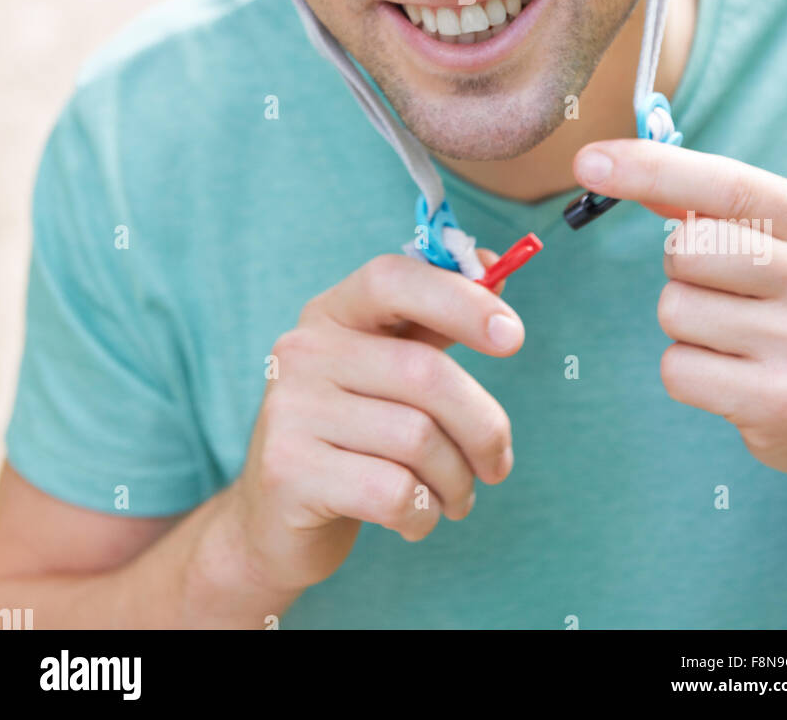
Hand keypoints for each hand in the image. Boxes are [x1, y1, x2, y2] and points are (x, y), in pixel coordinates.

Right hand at [228, 249, 522, 596]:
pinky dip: (424, 514)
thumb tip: (494, 266)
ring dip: (457, 482)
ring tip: (455, 498)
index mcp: (332, 313)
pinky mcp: (288, 471)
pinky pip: (394, 492)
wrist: (273, 520)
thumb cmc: (353, 435)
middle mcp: (302, 350)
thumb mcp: (388, 369)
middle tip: (498, 465)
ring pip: (417, 439)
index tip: (513, 336)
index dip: (460, 300)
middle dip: (483, 427)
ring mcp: (290, 409)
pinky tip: (416, 519)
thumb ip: (437, 320)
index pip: (394, 280)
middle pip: (424, 373)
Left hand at [574, 140, 786, 489]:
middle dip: (683, 270)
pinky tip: (738, 380)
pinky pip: (677, 368)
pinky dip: (691, 374)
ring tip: (742, 341)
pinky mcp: (781, 402)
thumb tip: (632, 170)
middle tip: (730, 295)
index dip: (652, 168)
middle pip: (685, 251)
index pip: (727, 186)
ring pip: (674, 309)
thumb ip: (722, 212)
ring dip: (689, 326)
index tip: (589, 162)